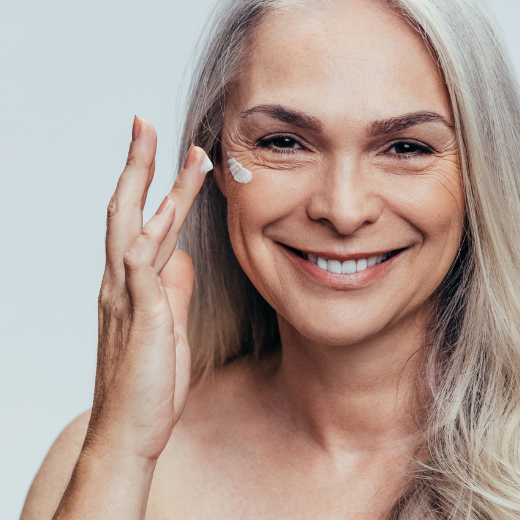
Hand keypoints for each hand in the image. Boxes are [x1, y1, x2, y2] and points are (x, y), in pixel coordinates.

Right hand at [85, 117, 211, 461]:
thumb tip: (180, 259)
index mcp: (131, 285)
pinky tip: (167, 209)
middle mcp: (121, 284)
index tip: (170, 153)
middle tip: (146, 124)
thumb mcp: (168, 327)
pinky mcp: (138, 319)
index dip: (153, 185)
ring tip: (176, 151)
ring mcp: (126, 299)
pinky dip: (153, 236)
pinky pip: (142, 269)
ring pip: (135, 229)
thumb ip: (171, 291)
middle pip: (127, 211)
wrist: (129, 433)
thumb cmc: (148, 382)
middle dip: (139, 165)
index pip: (140, 222)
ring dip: (156, 187)